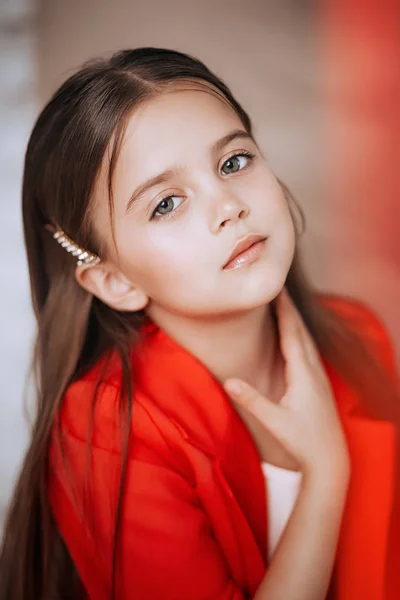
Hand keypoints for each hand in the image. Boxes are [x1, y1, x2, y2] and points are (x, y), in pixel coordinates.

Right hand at [224, 288, 349, 477]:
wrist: (330, 458)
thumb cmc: (302, 442)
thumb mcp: (275, 422)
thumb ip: (253, 401)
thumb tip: (229, 381)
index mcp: (303, 374)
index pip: (291, 333)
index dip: (283, 310)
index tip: (276, 289)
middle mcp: (313, 370)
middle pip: (301, 330)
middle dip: (289, 308)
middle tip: (277, 287)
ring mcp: (319, 376)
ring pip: (307, 339)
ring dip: (296, 319)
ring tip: (285, 305)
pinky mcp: (319, 384)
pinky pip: (309, 350)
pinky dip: (300, 335)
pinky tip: (296, 337)